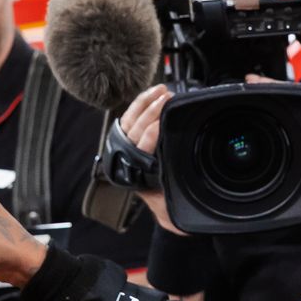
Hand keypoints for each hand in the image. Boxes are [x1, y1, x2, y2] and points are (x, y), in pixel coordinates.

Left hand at [118, 85, 180, 233]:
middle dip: (151, 112)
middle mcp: (128, 159)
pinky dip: (142, 103)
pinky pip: (132, 116)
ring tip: (162, 91)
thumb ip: (170, 196)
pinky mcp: (130, 137)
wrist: (165, 209)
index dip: (150, 135)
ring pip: (131, 120)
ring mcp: (127, 147)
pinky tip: (154, 92)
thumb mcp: (172, 205)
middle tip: (167, 99)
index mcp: (136, 175)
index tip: (161, 122)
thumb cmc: (170, 205)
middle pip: (136, 130)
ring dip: (146, 103)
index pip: (141, 149)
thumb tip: (173, 186)